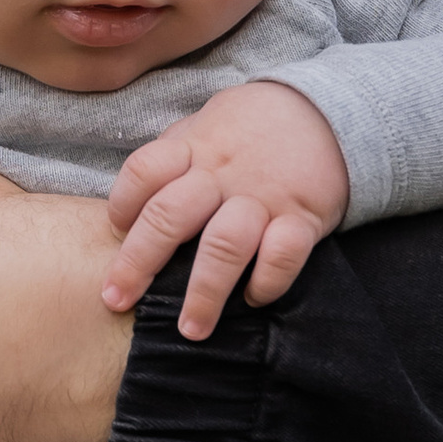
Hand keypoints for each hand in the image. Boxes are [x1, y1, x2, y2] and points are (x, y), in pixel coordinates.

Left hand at [102, 81, 350, 339]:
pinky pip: (284, 254)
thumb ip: (174, 156)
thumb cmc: (252, 127)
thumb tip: (133, 203)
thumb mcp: (207, 124)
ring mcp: (263, 196)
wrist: (327, 111)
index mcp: (194, 148)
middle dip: (138, 264)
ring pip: (225, 245)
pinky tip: (254, 298)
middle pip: (170, 216)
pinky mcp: (303, 216)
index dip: (122, 204)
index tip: (115, 231)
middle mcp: (223, 174)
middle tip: (117, 301)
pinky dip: (267, 281)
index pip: (144, 171)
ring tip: (191, 329)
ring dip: (205, 292)